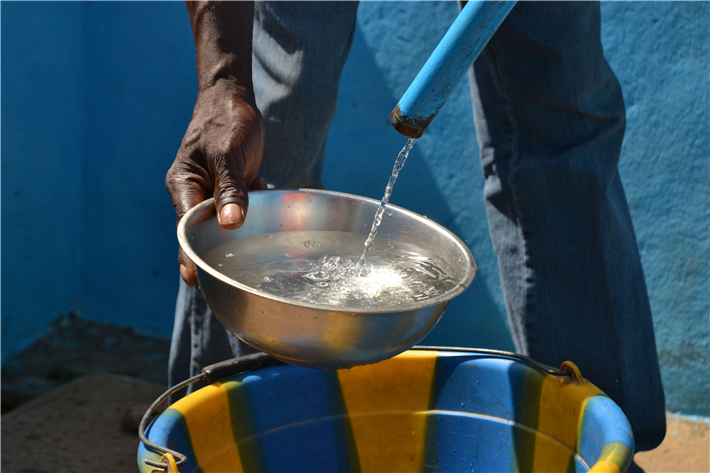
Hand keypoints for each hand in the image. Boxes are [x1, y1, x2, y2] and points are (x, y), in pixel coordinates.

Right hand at [166, 78, 265, 285]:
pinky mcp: (228, 187)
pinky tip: (263, 188)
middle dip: (216, 250)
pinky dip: (252, 205)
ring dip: (240, 224)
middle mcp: (193, 192)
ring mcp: (211, 191)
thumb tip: (230, 224)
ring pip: (223, 220)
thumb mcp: (229, 155)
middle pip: (201, 231)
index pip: (185, 228)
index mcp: (183, 185)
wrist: (233, 97)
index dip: (190, 254)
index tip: (195, 279)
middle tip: (228, 276)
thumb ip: (231, 189)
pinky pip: (238, 206)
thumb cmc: (226, 121)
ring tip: (255, 239)